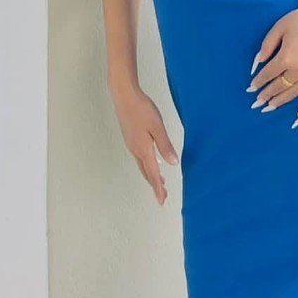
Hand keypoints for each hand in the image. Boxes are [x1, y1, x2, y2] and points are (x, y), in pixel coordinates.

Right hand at [109, 83, 178, 204]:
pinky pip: (139, 157)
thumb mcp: (157, 127)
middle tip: (162, 195)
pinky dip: (146, 164)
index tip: (162, 201)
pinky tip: (150, 161)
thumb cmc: (141, 109)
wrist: (124, 96)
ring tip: (159, 182)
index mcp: (143, 149)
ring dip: (150, 175)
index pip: (153, 174)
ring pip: (142, 165)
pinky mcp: (130, 138)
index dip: (158, 188)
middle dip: (155, 185)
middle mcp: (135, 150)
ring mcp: (131, 144)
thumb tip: (173, 164)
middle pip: (146, 172)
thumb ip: (165, 145)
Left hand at [245, 0, 297, 126]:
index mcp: (285, 57)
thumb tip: (256, 63)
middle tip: (256, 103)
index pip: (267, 75)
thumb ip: (266, 45)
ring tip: (269, 107)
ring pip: (292, 93)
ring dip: (280, 101)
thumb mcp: (279, 27)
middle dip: (265, 95)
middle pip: (278, 86)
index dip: (258, 82)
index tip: (250, 88)